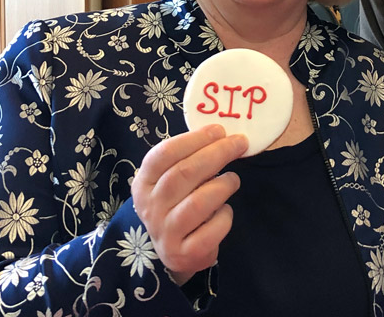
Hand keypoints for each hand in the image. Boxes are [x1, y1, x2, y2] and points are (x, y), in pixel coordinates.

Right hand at [131, 124, 248, 283]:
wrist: (176, 252)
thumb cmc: (179, 206)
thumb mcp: (173, 182)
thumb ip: (189, 160)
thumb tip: (222, 135)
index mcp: (144, 183)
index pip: (164, 154)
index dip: (194, 139)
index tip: (219, 130)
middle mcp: (150, 208)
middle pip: (183, 174)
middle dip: (216, 154)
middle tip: (239, 144)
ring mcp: (166, 232)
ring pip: (198, 202)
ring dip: (222, 185)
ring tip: (233, 179)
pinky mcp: (184, 254)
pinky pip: (211, 230)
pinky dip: (225, 216)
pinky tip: (225, 210)